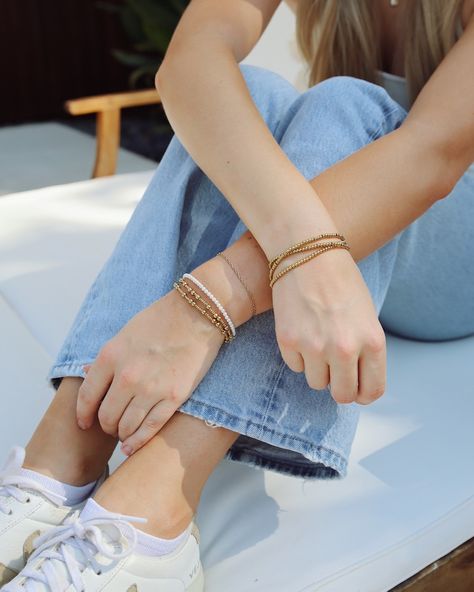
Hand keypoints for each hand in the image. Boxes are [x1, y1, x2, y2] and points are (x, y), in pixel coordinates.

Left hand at [76, 289, 224, 454]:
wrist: (197, 314)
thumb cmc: (161, 319)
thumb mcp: (125, 334)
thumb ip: (106, 359)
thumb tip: (86, 375)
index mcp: (110, 356)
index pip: (87, 397)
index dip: (83, 415)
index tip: (85, 422)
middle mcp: (127, 376)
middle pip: (106, 416)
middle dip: (105, 425)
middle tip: (110, 426)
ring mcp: (151, 388)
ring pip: (126, 426)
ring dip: (122, 434)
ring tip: (124, 433)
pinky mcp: (173, 397)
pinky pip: (150, 428)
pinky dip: (138, 441)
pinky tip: (131, 446)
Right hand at [272, 249, 385, 404]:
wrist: (308, 253)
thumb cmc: (342, 281)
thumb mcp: (367, 317)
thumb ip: (365, 350)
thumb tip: (356, 382)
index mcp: (372, 342)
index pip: (372, 391)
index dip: (363, 394)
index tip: (356, 390)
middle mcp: (345, 349)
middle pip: (342, 395)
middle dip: (339, 388)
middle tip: (334, 374)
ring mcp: (314, 347)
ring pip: (316, 382)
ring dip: (317, 368)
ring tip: (317, 340)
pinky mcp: (288, 341)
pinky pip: (295, 366)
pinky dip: (298, 355)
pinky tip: (301, 329)